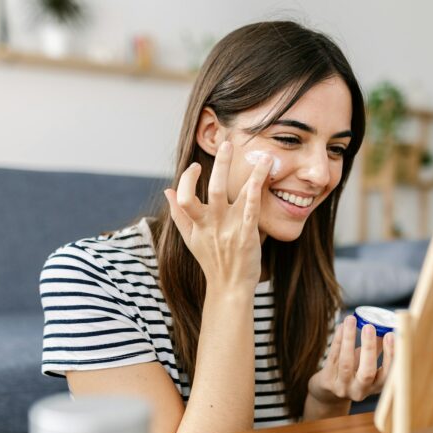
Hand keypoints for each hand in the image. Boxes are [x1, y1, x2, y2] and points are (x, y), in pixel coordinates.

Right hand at [164, 141, 272, 288]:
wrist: (229, 287)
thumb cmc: (211, 261)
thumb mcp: (189, 239)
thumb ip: (178, 214)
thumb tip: (167, 190)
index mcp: (197, 224)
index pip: (185, 197)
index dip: (187, 180)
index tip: (195, 167)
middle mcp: (212, 224)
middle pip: (213, 189)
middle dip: (221, 165)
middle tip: (227, 144)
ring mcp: (231, 229)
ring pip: (237, 195)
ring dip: (251, 173)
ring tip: (261, 154)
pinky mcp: (248, 234)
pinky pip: (252, 208)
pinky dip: (256, 190)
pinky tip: (265, 174)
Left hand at [307, 315, 393, 403]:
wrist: (328, 393)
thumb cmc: (352, 373)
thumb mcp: (366, 364)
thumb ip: (375, 348)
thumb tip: (384, 325)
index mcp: (375, 387)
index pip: (387, 374)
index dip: (390, 355)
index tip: (391, 335)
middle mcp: (360, 390)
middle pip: (367, 372)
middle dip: (369, 348)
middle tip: (369, 326)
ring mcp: (343, 387)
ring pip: (346, 363)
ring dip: (349, 339)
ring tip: (351, 320)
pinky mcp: (327, 381)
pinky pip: (333, 357)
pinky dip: (337, 340)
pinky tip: (341, 326)